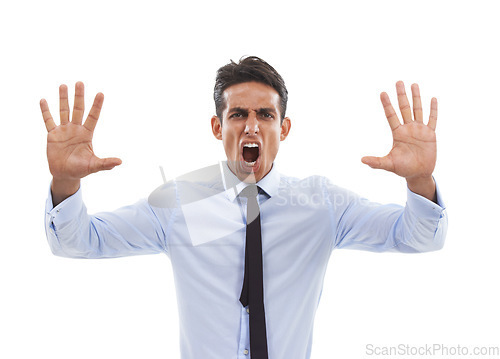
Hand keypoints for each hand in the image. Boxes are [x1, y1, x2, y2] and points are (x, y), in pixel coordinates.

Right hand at [40, 82, 120, 204]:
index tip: (101, 93)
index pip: (93, 117)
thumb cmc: (80, 170)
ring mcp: (64, 130)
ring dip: (63, 99)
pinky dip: (45, 111)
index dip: (96, 106)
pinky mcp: (52, 135)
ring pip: (64, 111)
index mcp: (86, 134)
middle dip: (79, 96)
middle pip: (78, 109)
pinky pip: (48, 120)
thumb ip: (105, 163)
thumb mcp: (93, 166)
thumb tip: (120, 162)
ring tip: (64, 85)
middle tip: (80, 83)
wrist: (65, 174)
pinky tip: (43, 100)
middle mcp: (76, 129)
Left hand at [361, 81, 437, 200]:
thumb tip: (362, 160)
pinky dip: (433, 110)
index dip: (387, 105)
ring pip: (417, 110)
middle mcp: (408, 128)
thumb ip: (376, 162)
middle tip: (398, 82)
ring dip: (416, 97)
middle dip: (401, 95)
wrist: (418, 174)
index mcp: (398, 133)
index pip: (391, 115)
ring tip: (414, 85)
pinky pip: (432, 119)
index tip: (382, 93)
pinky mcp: (430, 134)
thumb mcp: (389, 164)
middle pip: (404, 108)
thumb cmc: (403, 169)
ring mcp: (419, 130)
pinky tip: (433, 98)